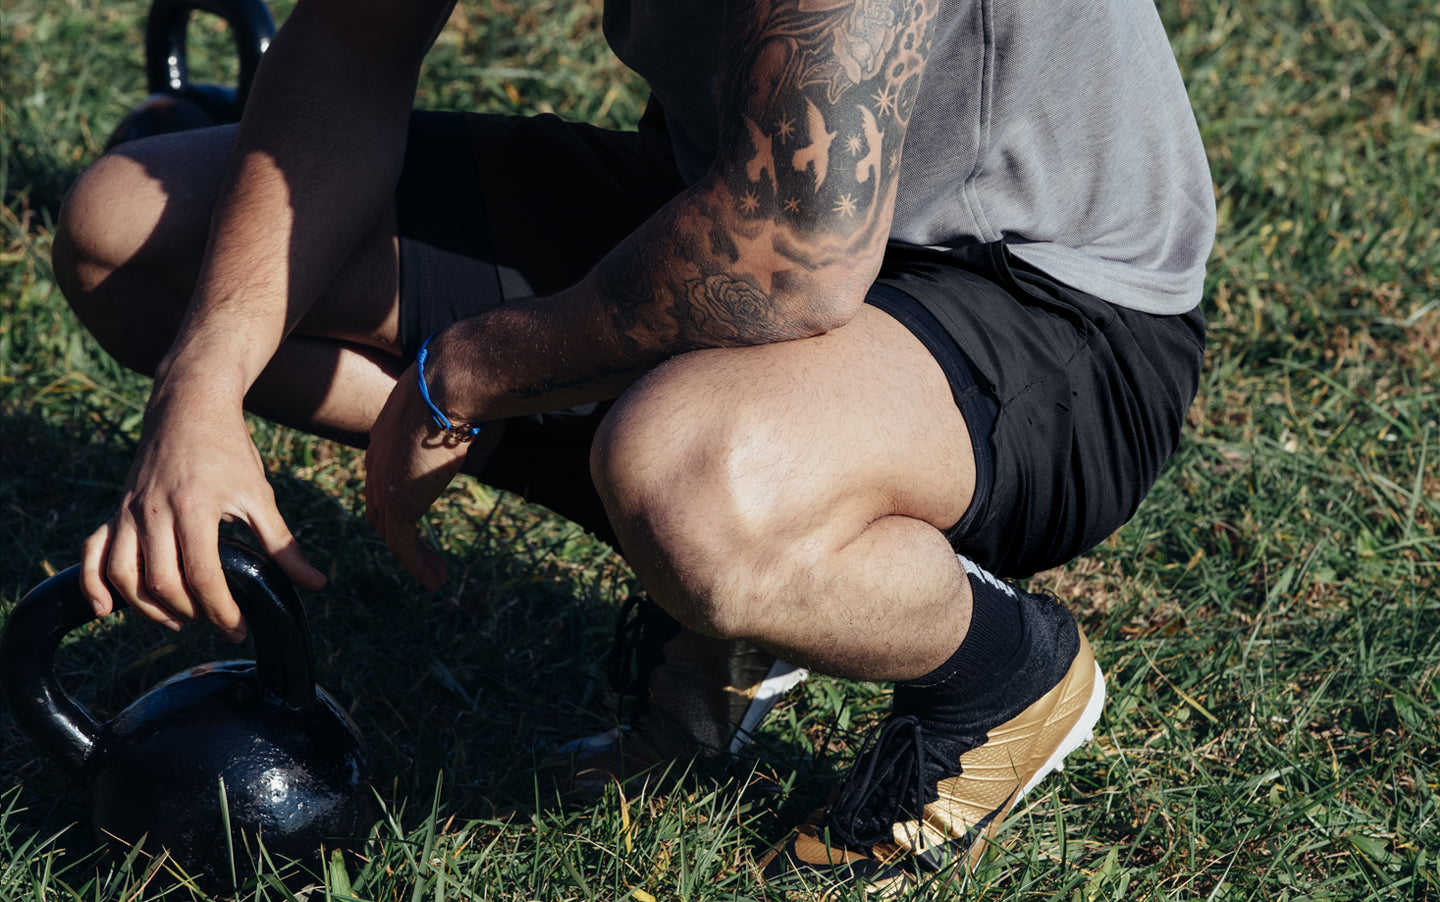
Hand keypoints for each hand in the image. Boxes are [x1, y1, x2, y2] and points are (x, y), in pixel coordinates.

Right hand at [81, 380, 325, 639]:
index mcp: (194, 507)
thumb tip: (316, 584)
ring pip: (123, 575)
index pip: (201, 575)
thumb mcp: (260, 494)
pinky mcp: (115, 511)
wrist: (189, 407)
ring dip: (146, 607)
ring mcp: (129, 512)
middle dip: (190, 613)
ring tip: (177, 619)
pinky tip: (107, 610)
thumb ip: (282, 544)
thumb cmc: (228, 449)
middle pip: (161, 582)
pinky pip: (93, 553)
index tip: (237, 629)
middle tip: (215, 622)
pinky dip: (93, 585)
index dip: (220, 610)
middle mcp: (153, 512)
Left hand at [364, 362, 471, 589]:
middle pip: (379, 510)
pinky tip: (435, 579)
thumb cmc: (456, 385)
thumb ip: (455, 414)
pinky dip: (417, 565)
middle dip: (398, 534)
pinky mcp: (399, 502)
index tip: (417, 517)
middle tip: (421, 553)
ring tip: (435, 574)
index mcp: (384, 438)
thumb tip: (485, 408)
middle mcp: (376, 462)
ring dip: (412, 556)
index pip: (382, 479)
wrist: (446, 387)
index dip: (396, 501)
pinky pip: (402, 545)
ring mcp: (384, 484)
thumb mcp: (450, 401)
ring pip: (390, 531)